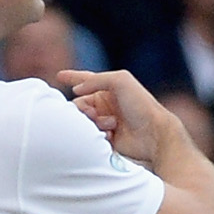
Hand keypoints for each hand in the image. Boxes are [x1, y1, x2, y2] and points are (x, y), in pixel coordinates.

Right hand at [58, 67, 180, 167]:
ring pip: (83, 121)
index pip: (87, 80)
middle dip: (83, 109)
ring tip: (111, 124)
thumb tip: (77, 91)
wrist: (154, 135)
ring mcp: (106, 121)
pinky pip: (90, 135)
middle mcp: (107, 104)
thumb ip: (95, 80)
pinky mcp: (107, 138)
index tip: (60, 76)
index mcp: (110, 89)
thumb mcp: (120, 81)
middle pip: (79, 104)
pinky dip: (98, 134)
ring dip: (93, 122)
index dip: (73, 77)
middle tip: (92, 114)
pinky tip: (112, 135)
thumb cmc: (141, 105)